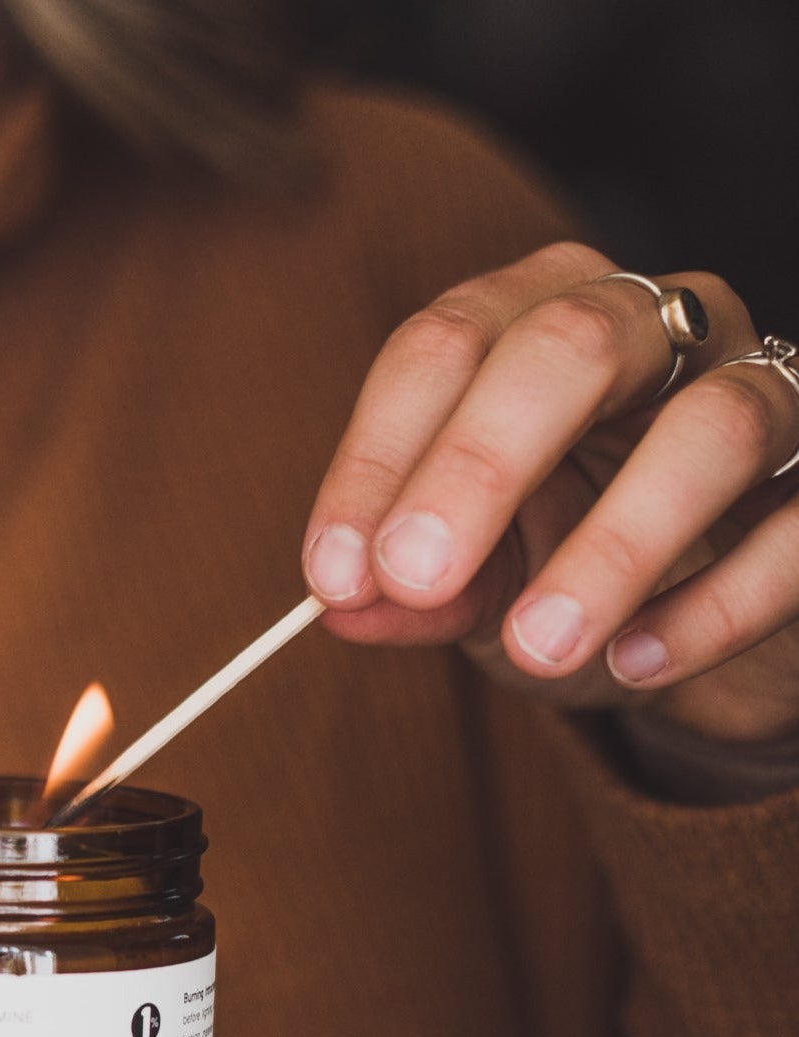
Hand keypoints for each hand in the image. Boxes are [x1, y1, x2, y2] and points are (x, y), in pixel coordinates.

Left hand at [302, 241, 798, 743]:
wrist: (702, 629)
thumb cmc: (570, 568)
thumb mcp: (479, 584)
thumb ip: (415, 591)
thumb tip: (344, 605)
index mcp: (540, 320)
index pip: (445, 345)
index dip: (379, 456)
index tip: (335, 574)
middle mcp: (660, 325)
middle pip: (573, 344)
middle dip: (480, 464)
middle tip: (416, 577)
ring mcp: (769, 386)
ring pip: (711, 425)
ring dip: (614, 546)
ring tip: (541, 647)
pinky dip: (720, 602)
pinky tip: (637, 663)